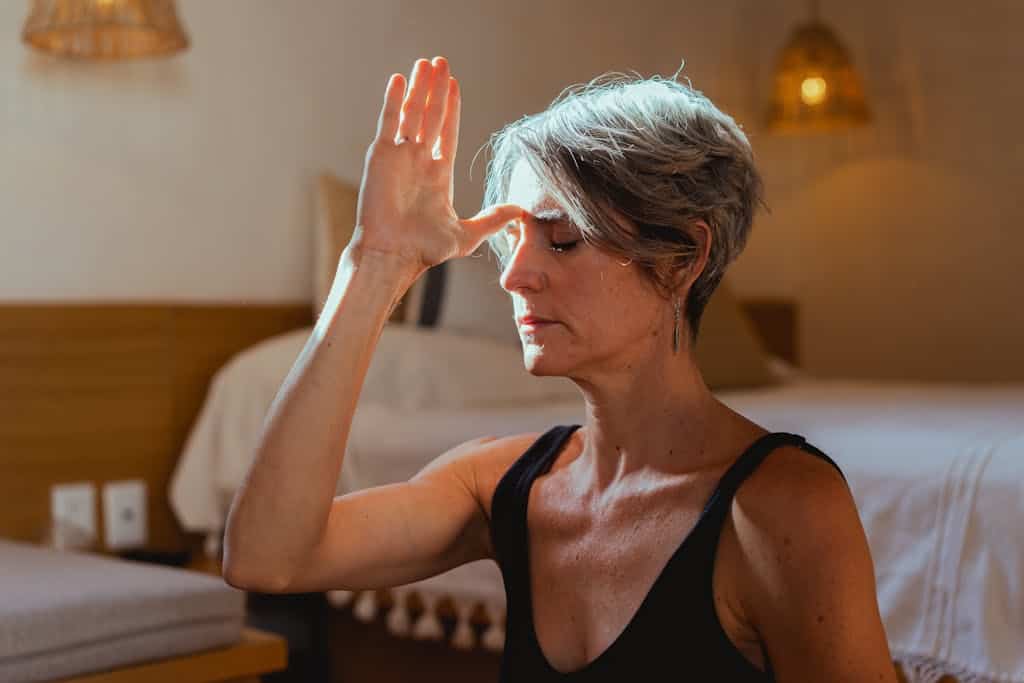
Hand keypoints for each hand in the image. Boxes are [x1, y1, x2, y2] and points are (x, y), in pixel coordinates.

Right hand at [349, 56, 523, 274]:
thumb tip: (520, 212)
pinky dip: (393, 100)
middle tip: (441, 62)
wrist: (394, 254)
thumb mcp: (468, 234)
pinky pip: (389, 122)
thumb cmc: (425, 249)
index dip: (451, 108)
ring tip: (426, 62)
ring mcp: (399, 156)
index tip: (455, 84)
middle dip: (436, 89)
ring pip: (411, 112)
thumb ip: (492, 219)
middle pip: (430, 115)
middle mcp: (418, 160)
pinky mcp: (381, 156)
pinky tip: (400, 79)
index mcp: (437, 174)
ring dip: (419, 87)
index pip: (447, 132)